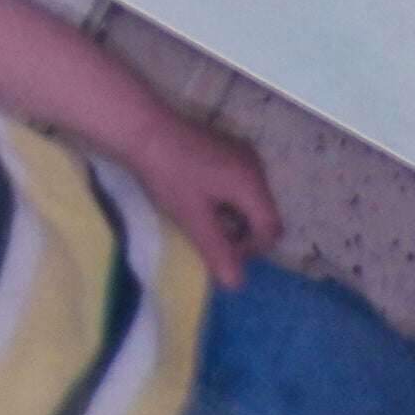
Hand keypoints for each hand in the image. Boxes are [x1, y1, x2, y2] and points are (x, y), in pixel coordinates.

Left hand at [127, 106, 282, 275]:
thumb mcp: (193, 219)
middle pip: (263, 212)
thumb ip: (217, 251)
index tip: (219, 250)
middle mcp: (255, 166)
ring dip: (232, 215)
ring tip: (200, 217)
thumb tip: (236, 284)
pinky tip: (198, 195)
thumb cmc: (170, 176)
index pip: (270, 229)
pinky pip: (239, 181)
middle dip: (242, 233)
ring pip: (250, 197)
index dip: (250, 249)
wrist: (145, 129)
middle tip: (209, 237)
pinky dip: (227, 197)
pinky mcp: (227, 145)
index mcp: (252, 184)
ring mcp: (242, 152)